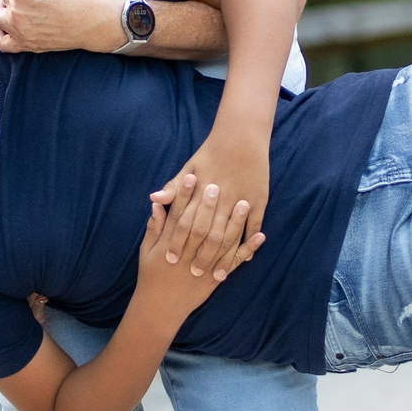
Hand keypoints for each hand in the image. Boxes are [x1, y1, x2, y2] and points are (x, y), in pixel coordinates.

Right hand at [135, 173, 260, 319]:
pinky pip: (234, 262)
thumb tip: (156, 203)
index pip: (178, 216)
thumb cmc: (151, 276)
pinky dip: (248, 249)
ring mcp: (204, 266)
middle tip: (218, 184)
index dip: (184, 196)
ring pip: (221, 242)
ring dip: (234, 223)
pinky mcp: (215, 277)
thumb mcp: (147, 251)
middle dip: (209, 205)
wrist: (159, 309)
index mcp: (168, 244)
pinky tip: (260, 236)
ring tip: (244, 204)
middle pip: (200, 225)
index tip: (192, 177)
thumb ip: (154, 227)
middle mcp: (187, 254)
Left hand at [155, 128, 268, 273]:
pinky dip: (250, 243)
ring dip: (224, 257)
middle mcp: (221, 199)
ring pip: (231, 236)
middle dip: (200, 255)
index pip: (186, 223)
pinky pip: (254, 226)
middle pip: (208, 234)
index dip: (178, 242)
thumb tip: (153, 200)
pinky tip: (246, 260)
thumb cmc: (212, 152)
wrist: (242, 135)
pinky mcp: (258, 200)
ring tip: (218, 275)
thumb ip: (173, 187)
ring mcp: (241, 200)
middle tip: (193, 274)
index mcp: (201, 192)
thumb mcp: (190, 167)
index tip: (171, 260)